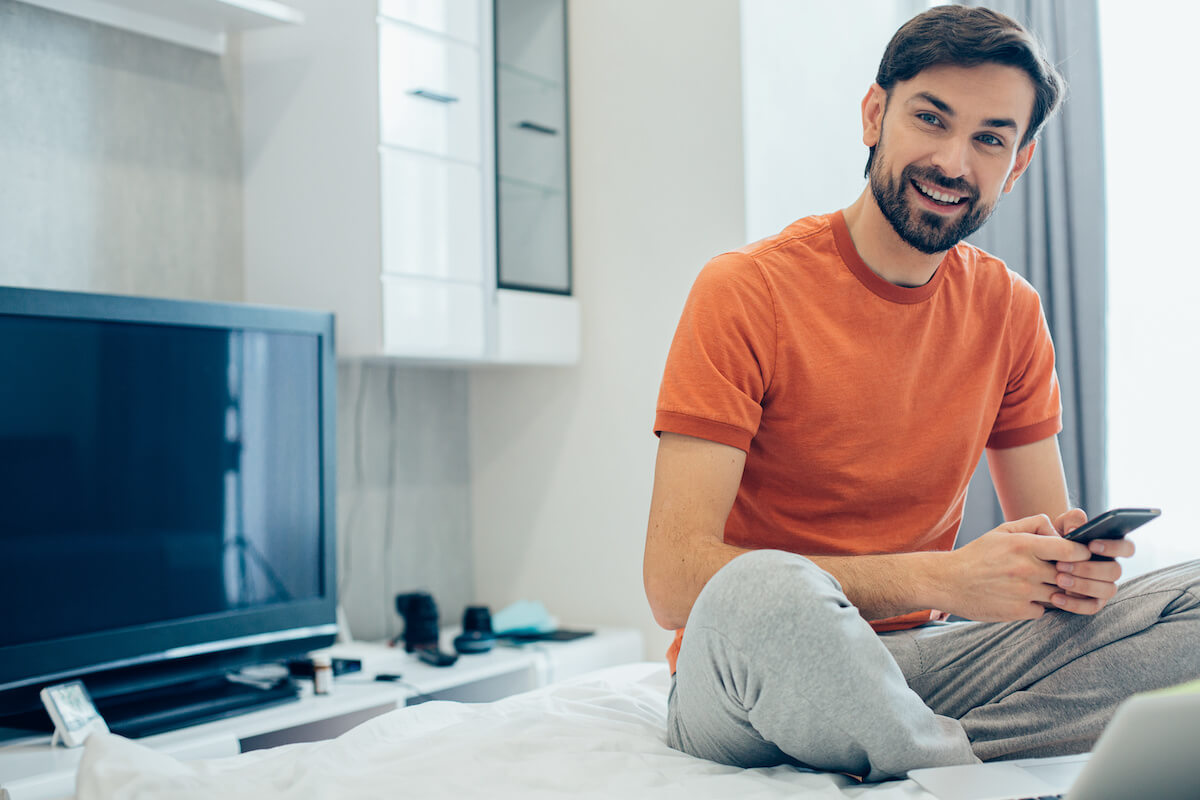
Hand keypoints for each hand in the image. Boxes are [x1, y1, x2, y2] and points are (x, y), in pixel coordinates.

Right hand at [940, 515, 1093, 621]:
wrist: (947, 582)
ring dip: (1053, 591)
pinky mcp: (1018, 611)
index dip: (1081, 553)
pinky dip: (1038, 605)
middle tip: (1057, 572)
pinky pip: (1044, 610)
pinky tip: (1023, 598)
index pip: (1070, 550)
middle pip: (1068, 574)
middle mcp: (1026, 569)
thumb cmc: (977, 555)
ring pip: (1059, 594)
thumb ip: (1033, 525)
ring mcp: (1024, 592)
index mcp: (1023, 545)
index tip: (1077, 556)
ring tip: (1036, 585)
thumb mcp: (1001, 531)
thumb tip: (1059, 531)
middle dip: (1067, 574)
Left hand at [1048, 508, 1134, 614]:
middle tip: (1062, 565)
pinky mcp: (1094, 601)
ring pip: (1107, 590)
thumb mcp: (1061, 525)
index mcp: (1110, 546)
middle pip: (1115, 571)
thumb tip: (1075, 529)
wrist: (1042, 560)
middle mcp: (1111, 567)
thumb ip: (1071, 521)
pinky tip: (1055, 597)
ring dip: (1083, 586)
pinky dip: (1074, 604)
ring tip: (1059, 579)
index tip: (1091, 545)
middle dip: (1089, 568)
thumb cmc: (1056, 539)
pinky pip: (1092, 607)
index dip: (1114, 547)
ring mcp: (1105, 585)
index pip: (1127, 547)